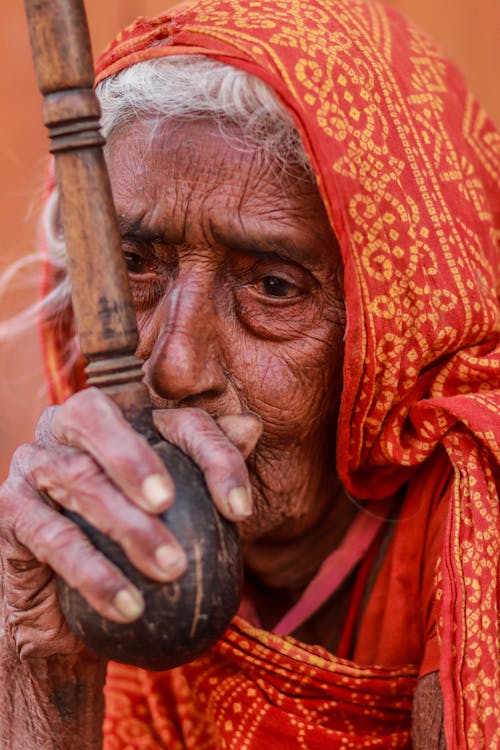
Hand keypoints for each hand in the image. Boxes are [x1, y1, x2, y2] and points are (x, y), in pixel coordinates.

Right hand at [0, 387, 261, 660]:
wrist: (70, 599)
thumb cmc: (135, 540)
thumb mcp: (183, 508)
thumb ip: (209, 467)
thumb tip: (250, 426)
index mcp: (120, 415)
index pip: (173, 418)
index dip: (212, 455)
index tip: (239, 512)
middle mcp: (65, 425)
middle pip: (98, 419)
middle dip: (136, 458)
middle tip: (171, 506)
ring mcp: (33, 463)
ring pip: (77, 480)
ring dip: (126, 526)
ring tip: (170, 569)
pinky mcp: (10, 510)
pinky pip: (51, 537)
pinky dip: (93, 573)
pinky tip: (128, 605)